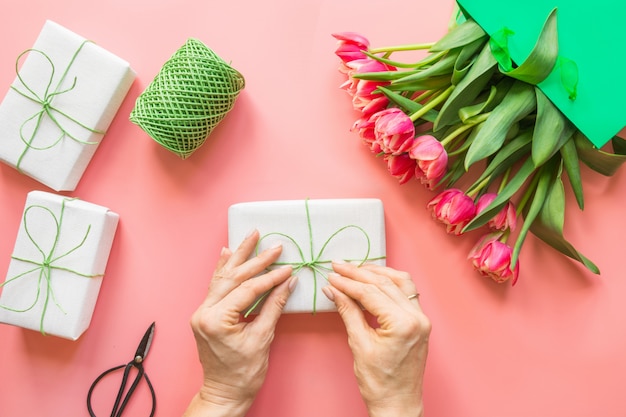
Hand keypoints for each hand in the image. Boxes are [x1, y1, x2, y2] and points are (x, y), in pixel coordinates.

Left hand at [183, 230, 296, 416]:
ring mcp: (202, 312)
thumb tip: (287, 283)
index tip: (287, 268)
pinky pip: (216, 286)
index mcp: (216, 320)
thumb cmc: (242, 374)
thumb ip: (274, 307)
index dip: (270, 278)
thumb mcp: (262, 338)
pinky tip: (227, 253)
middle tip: (273, 246)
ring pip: (222, 278)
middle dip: (255, 260)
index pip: (247, 290)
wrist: (225, 392)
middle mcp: (204, 312)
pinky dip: (224, 269)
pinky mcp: (205, 314)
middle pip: (233, 278)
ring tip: (250, 237)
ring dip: (239, 257)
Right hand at [322, 262, 430, 416]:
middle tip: (338, 267)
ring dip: (376, 273)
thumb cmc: (379, 383)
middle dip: (358, 274)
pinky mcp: (420, 322)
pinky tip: (374, 279)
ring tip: (354, 269)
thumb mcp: (359, 345)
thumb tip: (334, 290)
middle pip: (385, 283)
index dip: (348, 282)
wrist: (397, 405)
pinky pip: (406, 292)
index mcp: (403, 324)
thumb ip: (348, 311)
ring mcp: (421, 318)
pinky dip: (389, 282)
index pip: (371, 293)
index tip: (331, 276)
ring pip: (399, 282)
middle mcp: (417, 317)